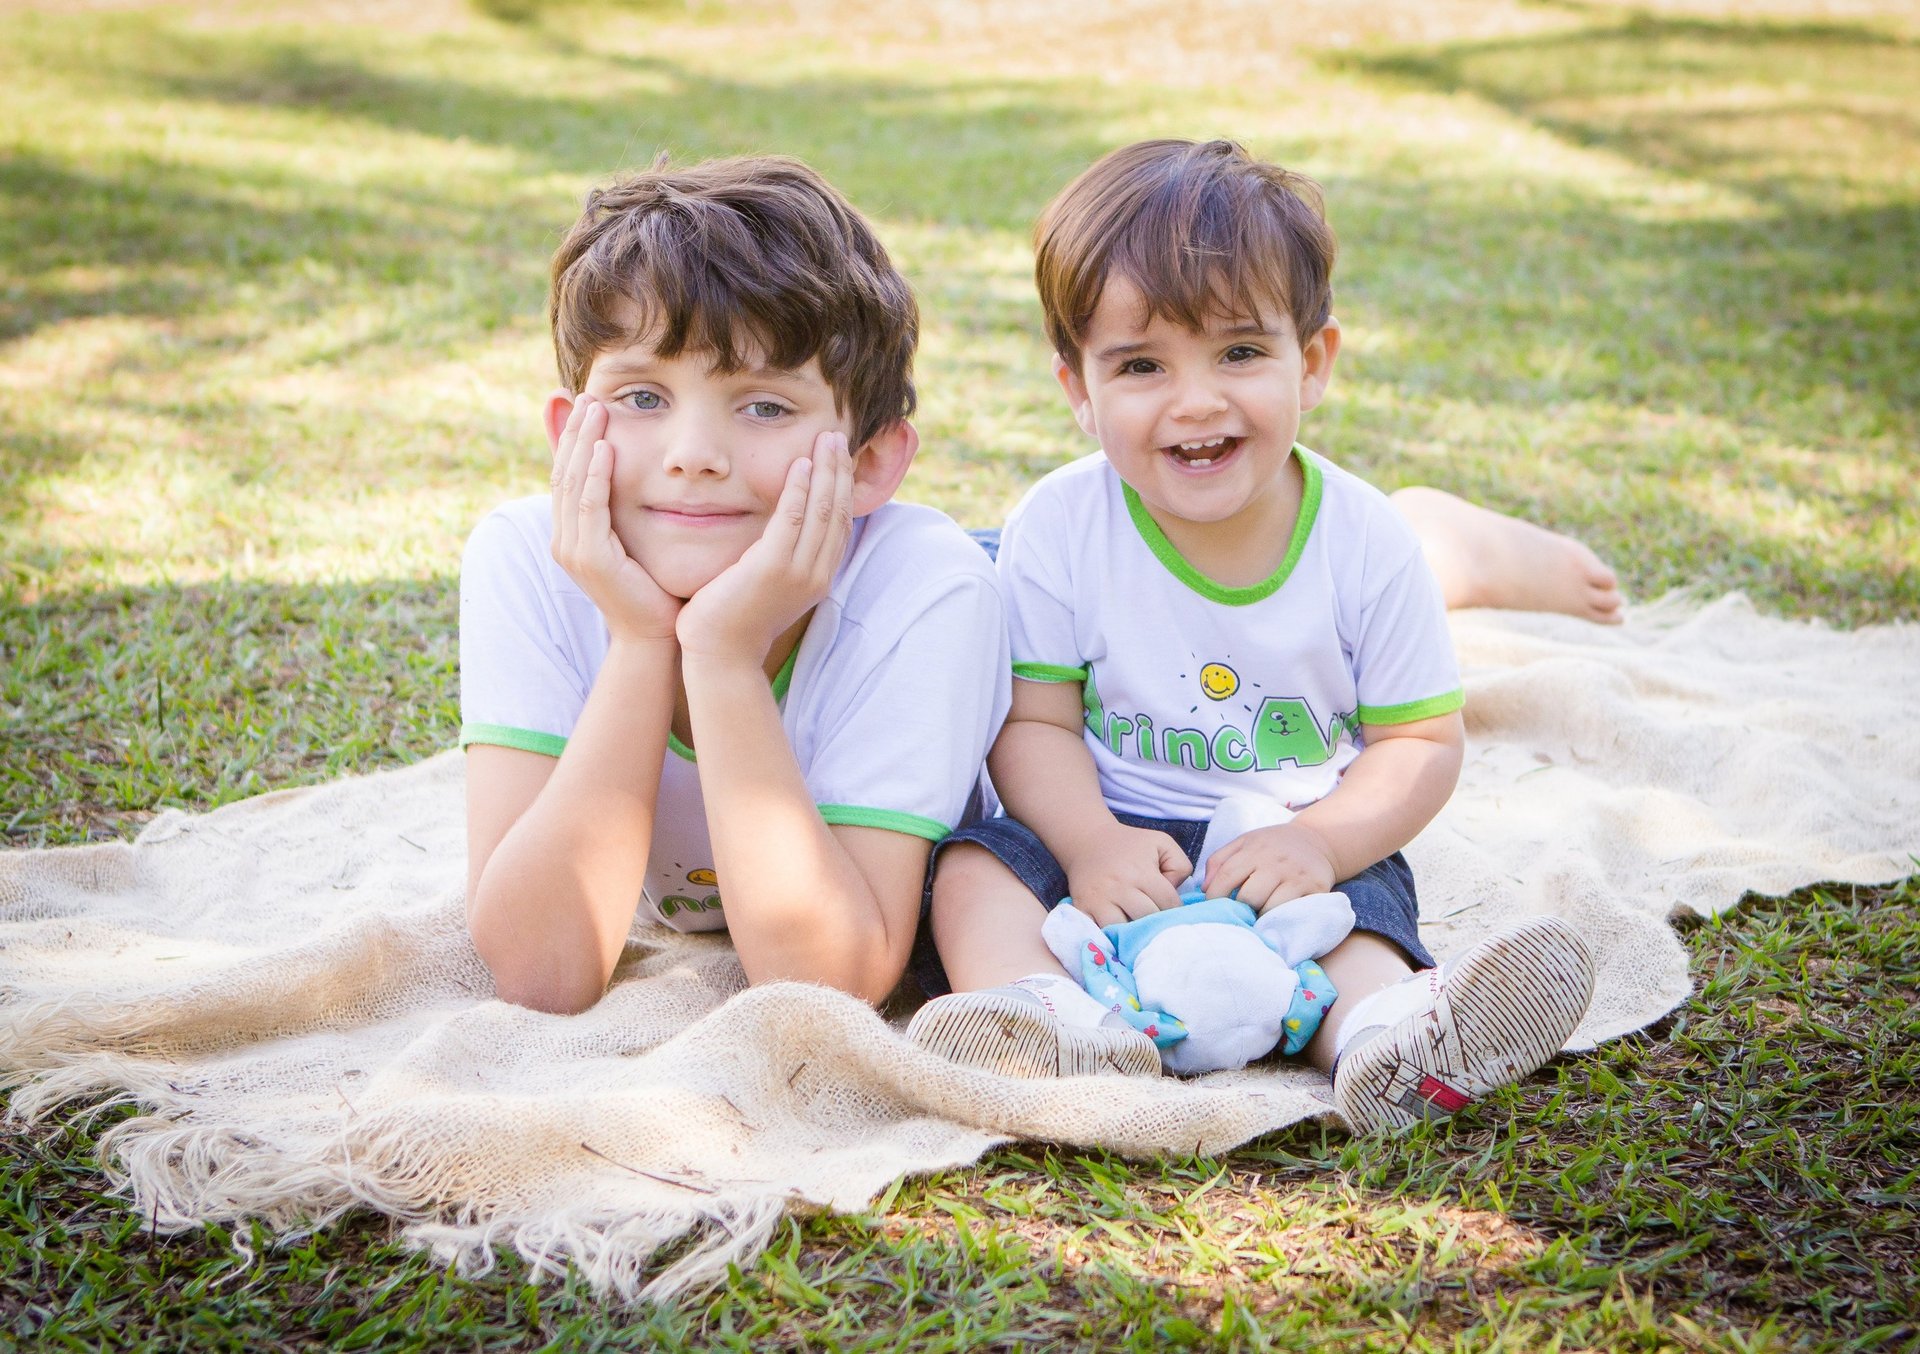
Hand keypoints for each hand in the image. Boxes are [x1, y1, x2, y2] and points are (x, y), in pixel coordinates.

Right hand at [549, 396, 680, 644]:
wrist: (656, 635)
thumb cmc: (653, 587)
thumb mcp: (636, 537)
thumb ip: (629, 508)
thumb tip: (634, 473)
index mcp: (571, 533)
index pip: (566, 474)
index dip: (572, 436)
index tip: (587, 401)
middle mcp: (565, 539)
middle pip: (563, 472)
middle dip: (574, 431)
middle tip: (589, 395)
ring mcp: (574, 551)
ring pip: (572, 485)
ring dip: (583, 443)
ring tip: (596, 409)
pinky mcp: (592, 561)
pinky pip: (590, 508)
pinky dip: (596, 476)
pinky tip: (606, 449)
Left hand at [676, 430, 852, 664]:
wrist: (720, 655)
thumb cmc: (735, 620)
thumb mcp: (768, 584)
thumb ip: (780, 557)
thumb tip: (779, 531)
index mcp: (818, 577)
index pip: (839, 523)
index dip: (843, 487)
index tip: (840, 457)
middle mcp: (816, 574)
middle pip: (838, 512)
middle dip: (840, 471)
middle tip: (839, 437)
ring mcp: (797, 572)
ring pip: (821, 511)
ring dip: (826, 471)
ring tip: (826, 440)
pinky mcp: (772, 569)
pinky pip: (791, 520)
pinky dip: (799, 490)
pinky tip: (800, 466)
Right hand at [1059, 822, 1191, 927]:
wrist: (1087, 840)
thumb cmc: (1130, 845)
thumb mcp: (1162, 843)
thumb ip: (1180, 866)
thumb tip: (1175, 892)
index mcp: (1141, 871)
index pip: (1168, 903)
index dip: (1175, 909)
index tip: (1171, 908)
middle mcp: (1119, 886)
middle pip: (1147, 918)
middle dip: (1156, 921)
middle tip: (1156, 919)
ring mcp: (1099, 899)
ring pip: (1122, 930)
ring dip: (1132, 931)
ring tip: (1136, 926)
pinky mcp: (1082, 908)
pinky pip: (1099, 932)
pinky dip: (1109, 936)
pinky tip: (1117, 932)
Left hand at [1202, 822, 1336, 912]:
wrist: (1317, 841)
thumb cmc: (1273, 846)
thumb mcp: (1244, 842)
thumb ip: (1219, 861)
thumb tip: (1205, 889)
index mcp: (1254, 849)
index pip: (1226, 876)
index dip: (1215, 896)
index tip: (1212, 907)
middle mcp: (1275, 862)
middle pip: (1248, 897)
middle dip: (1241, 909)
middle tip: (1240, 913)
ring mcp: (1296, 876)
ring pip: (1270, 908)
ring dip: (1261, 916)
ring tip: (1259, 915)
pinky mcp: (1315, 889)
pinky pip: (1292, 912)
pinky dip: (1282, 919)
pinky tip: (1277, 917)